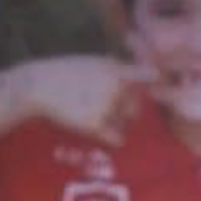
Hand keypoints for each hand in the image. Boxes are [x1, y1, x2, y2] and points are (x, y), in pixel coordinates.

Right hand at [25, 56, 155, 146]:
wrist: (38, 85)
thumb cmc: (62, 74)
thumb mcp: (92, 62)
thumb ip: (114, 70)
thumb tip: (134, 76)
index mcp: (115, 68)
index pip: (147, 74)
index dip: (158, 81)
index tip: (163, 87)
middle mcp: (115, 86)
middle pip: (136, 108)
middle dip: (125, 113)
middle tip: (104, 112)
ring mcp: (107, 104)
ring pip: (125, 124)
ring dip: (114, 125)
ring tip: (90, 116)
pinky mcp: (96, 123)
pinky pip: (117, 138)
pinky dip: (111, 138)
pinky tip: (96, 132)